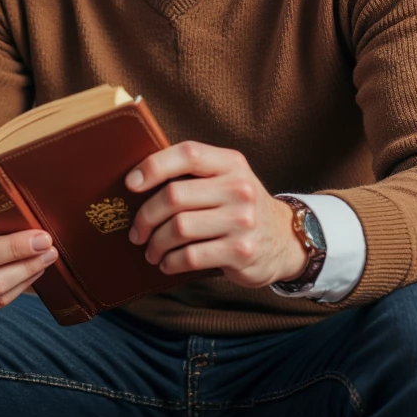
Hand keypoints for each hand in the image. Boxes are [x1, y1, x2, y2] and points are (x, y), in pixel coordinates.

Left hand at [125, 142, 309, 287]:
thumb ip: (194, 176)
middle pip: (174, 196)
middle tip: (136, 232)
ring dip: (156, 243)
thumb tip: (137, 183)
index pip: (188, 154)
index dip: (153, 166)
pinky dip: (171, 262)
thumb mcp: (227, 180)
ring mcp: (242, 220)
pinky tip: (168, 263)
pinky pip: (190, 256)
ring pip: (178, 228)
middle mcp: (239, 188)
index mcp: (231, 163)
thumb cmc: (240, 208)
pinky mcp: (241, 251)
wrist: (285, 240)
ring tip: (152, 251)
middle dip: (146, 217)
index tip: (130, 184)